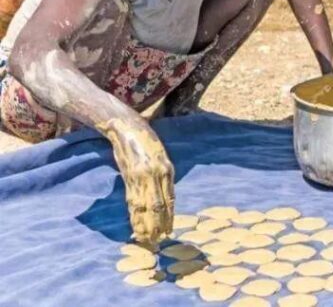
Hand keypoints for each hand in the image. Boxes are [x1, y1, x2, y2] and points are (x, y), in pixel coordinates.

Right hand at [100, 118, 174, 244]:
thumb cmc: (145, 143)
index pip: (169, 199)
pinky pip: (133, 199)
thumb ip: (161, 177)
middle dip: (159, 225)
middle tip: (159, 241)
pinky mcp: (130, 176)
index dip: (169, 217)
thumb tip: (163, 198)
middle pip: (159, 206)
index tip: (168, 230)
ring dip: (146, 224)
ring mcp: (143, 176)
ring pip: (146, 206)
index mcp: (167, 170)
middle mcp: (157, 174)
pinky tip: (136, 225)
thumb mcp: (159, 158)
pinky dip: (135, 214)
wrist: (127, 128)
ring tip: (147, 239)